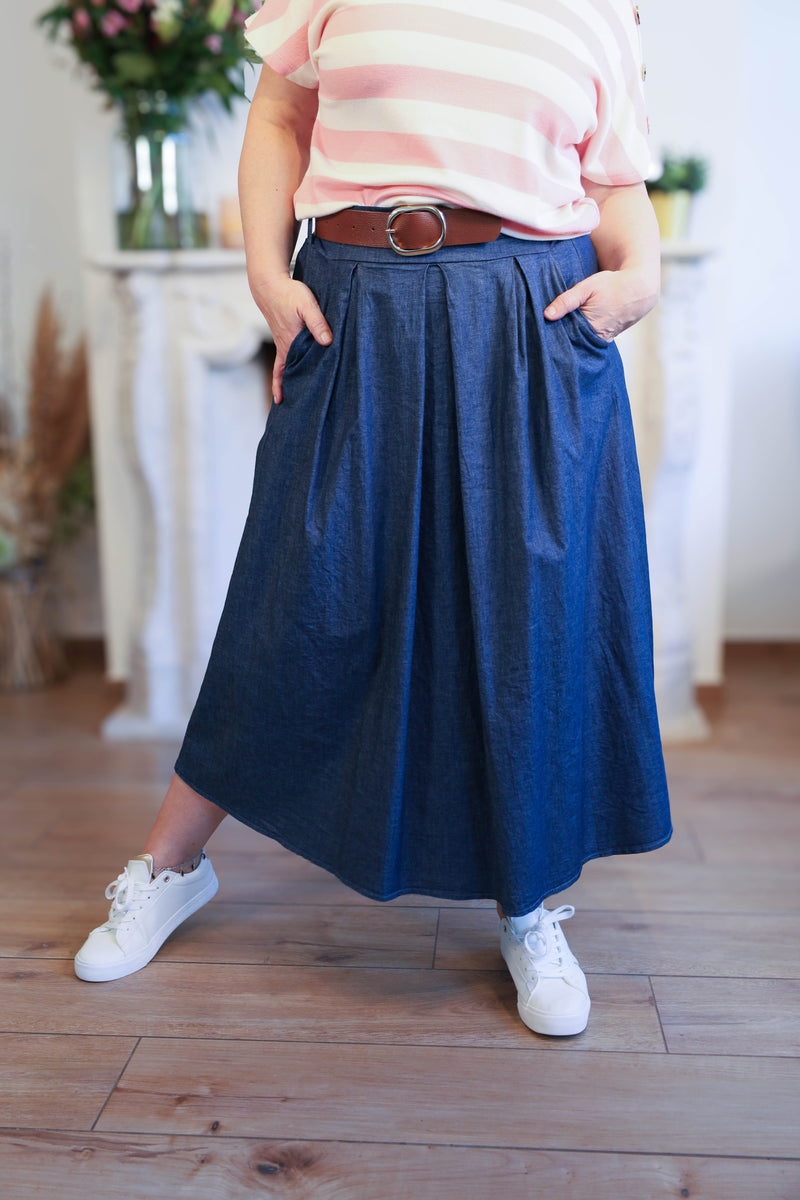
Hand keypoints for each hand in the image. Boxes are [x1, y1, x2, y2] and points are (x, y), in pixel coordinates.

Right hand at [249, 274, 331, 404]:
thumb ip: (317, 322)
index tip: (296, 402)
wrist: (269, 284)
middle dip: (291, 391)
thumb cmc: (289, 293)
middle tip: (295, 412)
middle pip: (288, 375)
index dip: (294, 386)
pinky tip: (290, 380)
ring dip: (287, 384)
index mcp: (290, 342)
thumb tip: (327, 341)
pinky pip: (283, 361)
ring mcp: (282, 344)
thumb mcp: (307, 304)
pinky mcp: (283, 338)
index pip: (293, 370)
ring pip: (285, 369)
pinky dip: (284, 373)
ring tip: (290, 403)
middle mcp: (285, 347)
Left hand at [543, 266, 658, 341]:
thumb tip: (547, 315)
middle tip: (543, 333)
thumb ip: (566, 300)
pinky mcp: (606, 340)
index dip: (551, 333)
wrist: (639, 289)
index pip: (563, 337)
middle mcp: (596, 338)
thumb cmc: (612, 285)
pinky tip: (572, 332)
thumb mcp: (587, 287)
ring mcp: (602, 341)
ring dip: (569, 338)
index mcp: (590, 327)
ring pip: (579, 343)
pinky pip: (588, 342)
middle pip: (570, 342)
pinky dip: (580, 338)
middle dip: (559, 338)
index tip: (539, 331)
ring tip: (557, 332)